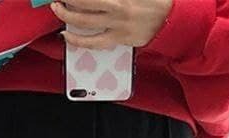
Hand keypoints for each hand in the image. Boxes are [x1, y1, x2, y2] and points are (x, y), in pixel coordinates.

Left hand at [52, 0, 172, 49]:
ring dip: (67, 14)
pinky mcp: (119, 38)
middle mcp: (118, 5)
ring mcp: (117, 23)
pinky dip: (77, 39)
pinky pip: (93, 42)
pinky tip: (66, 35)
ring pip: (85, 21)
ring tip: (57, 9)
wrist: (171, 18)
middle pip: (85, 1)